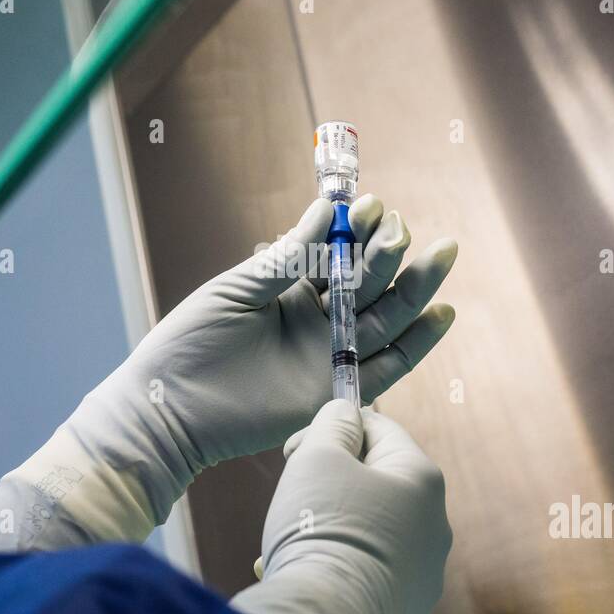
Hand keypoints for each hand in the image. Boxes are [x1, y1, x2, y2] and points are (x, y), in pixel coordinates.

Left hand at [0, 198, 455, 550]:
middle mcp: (317, 320)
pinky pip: (387, 366)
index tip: (372, 204)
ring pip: (385, 318)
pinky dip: (417, 343)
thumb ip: (290, 257)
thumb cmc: (191, 342)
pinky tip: (442, 313)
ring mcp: (329, 355)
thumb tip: (328, 208)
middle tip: (408, 228)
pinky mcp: (336, 391)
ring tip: (443, 254)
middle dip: (392, 253)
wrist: (170, 409)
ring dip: (416, 287)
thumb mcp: (239, 289)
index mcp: (290, 290)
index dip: (356, 230)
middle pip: (369, 284)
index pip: (336, 254)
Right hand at [231, 399, 452, 613]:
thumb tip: (346, 414)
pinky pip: (367, 576)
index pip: (380, 427)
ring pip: (368, 533)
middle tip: (292, 495)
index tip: (294, 448)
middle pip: (374, 483)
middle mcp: (435, 525)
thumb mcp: (318, 456)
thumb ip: (334, 424)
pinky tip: (302, 579)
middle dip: (328, 484)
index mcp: (421, 479)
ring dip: (326, 530)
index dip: (332, 428)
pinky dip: (336, 571)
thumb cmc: (321, 529)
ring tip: (287, 547)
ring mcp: (425, 574)